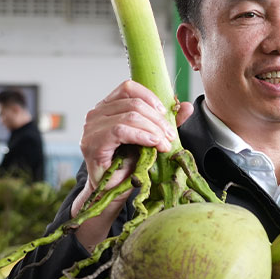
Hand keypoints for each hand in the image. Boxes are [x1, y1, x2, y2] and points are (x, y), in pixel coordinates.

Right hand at [77, 80, 192, 195]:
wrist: (112, 190)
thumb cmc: (127, 164)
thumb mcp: (149, 138)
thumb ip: (165, 122)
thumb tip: (187, 106)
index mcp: (108, 107)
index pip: (128, 88)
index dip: (150, 97)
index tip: (165, 113)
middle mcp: (96, 114)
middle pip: (133, 103)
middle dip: (157, 120)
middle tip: (171, 135)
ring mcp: (92, 128)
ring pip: (129, 116)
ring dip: (153, 129)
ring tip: (164, 143)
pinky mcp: (93, 143)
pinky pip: (121, 131)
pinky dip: (141, 136)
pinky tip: (153, 143)